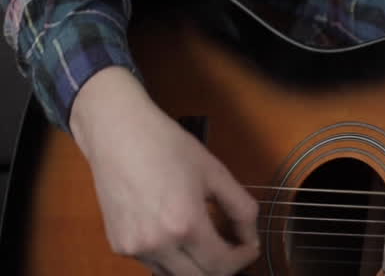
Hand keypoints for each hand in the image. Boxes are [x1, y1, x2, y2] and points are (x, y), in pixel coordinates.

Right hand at [70, 66, 260, 274]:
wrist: (118, 136)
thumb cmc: (169, 147)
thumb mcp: (216, 174)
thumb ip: (241, 209)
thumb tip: (251, 238)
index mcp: (185, 226)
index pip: (221, 266)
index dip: (242, 260)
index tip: (250, 247)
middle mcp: (157, 245)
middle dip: (223, 267)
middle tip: (234, 248)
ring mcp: (134, 249)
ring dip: (197, 267)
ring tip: (210, 243)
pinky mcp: (118, 246)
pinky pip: (154, 265)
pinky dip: (174, 259)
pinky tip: (181, 237)